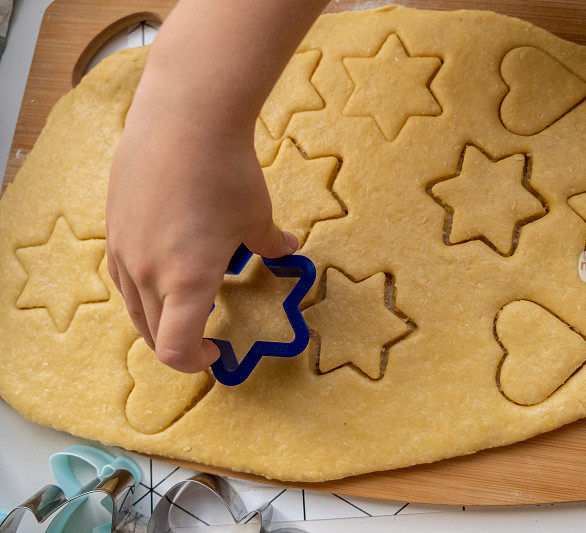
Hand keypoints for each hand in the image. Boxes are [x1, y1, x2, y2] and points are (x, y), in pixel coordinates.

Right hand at [104, 0, 326, 372]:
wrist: (184, 120)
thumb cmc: (227, 173)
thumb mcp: (256, 216)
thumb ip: (269, 244)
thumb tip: (287, 250)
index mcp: (187, 282)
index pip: (177, 348)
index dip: (195, 361)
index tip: (217, 351)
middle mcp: (148, 274)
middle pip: (152, 332)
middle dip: (178, 343)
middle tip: (203, 335)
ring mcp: (124, 250)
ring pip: (132, 304)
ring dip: (156, 317)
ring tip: (181, 303)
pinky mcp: (113, 227)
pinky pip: (122, 273)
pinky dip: (141, 286)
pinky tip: (162, 266)